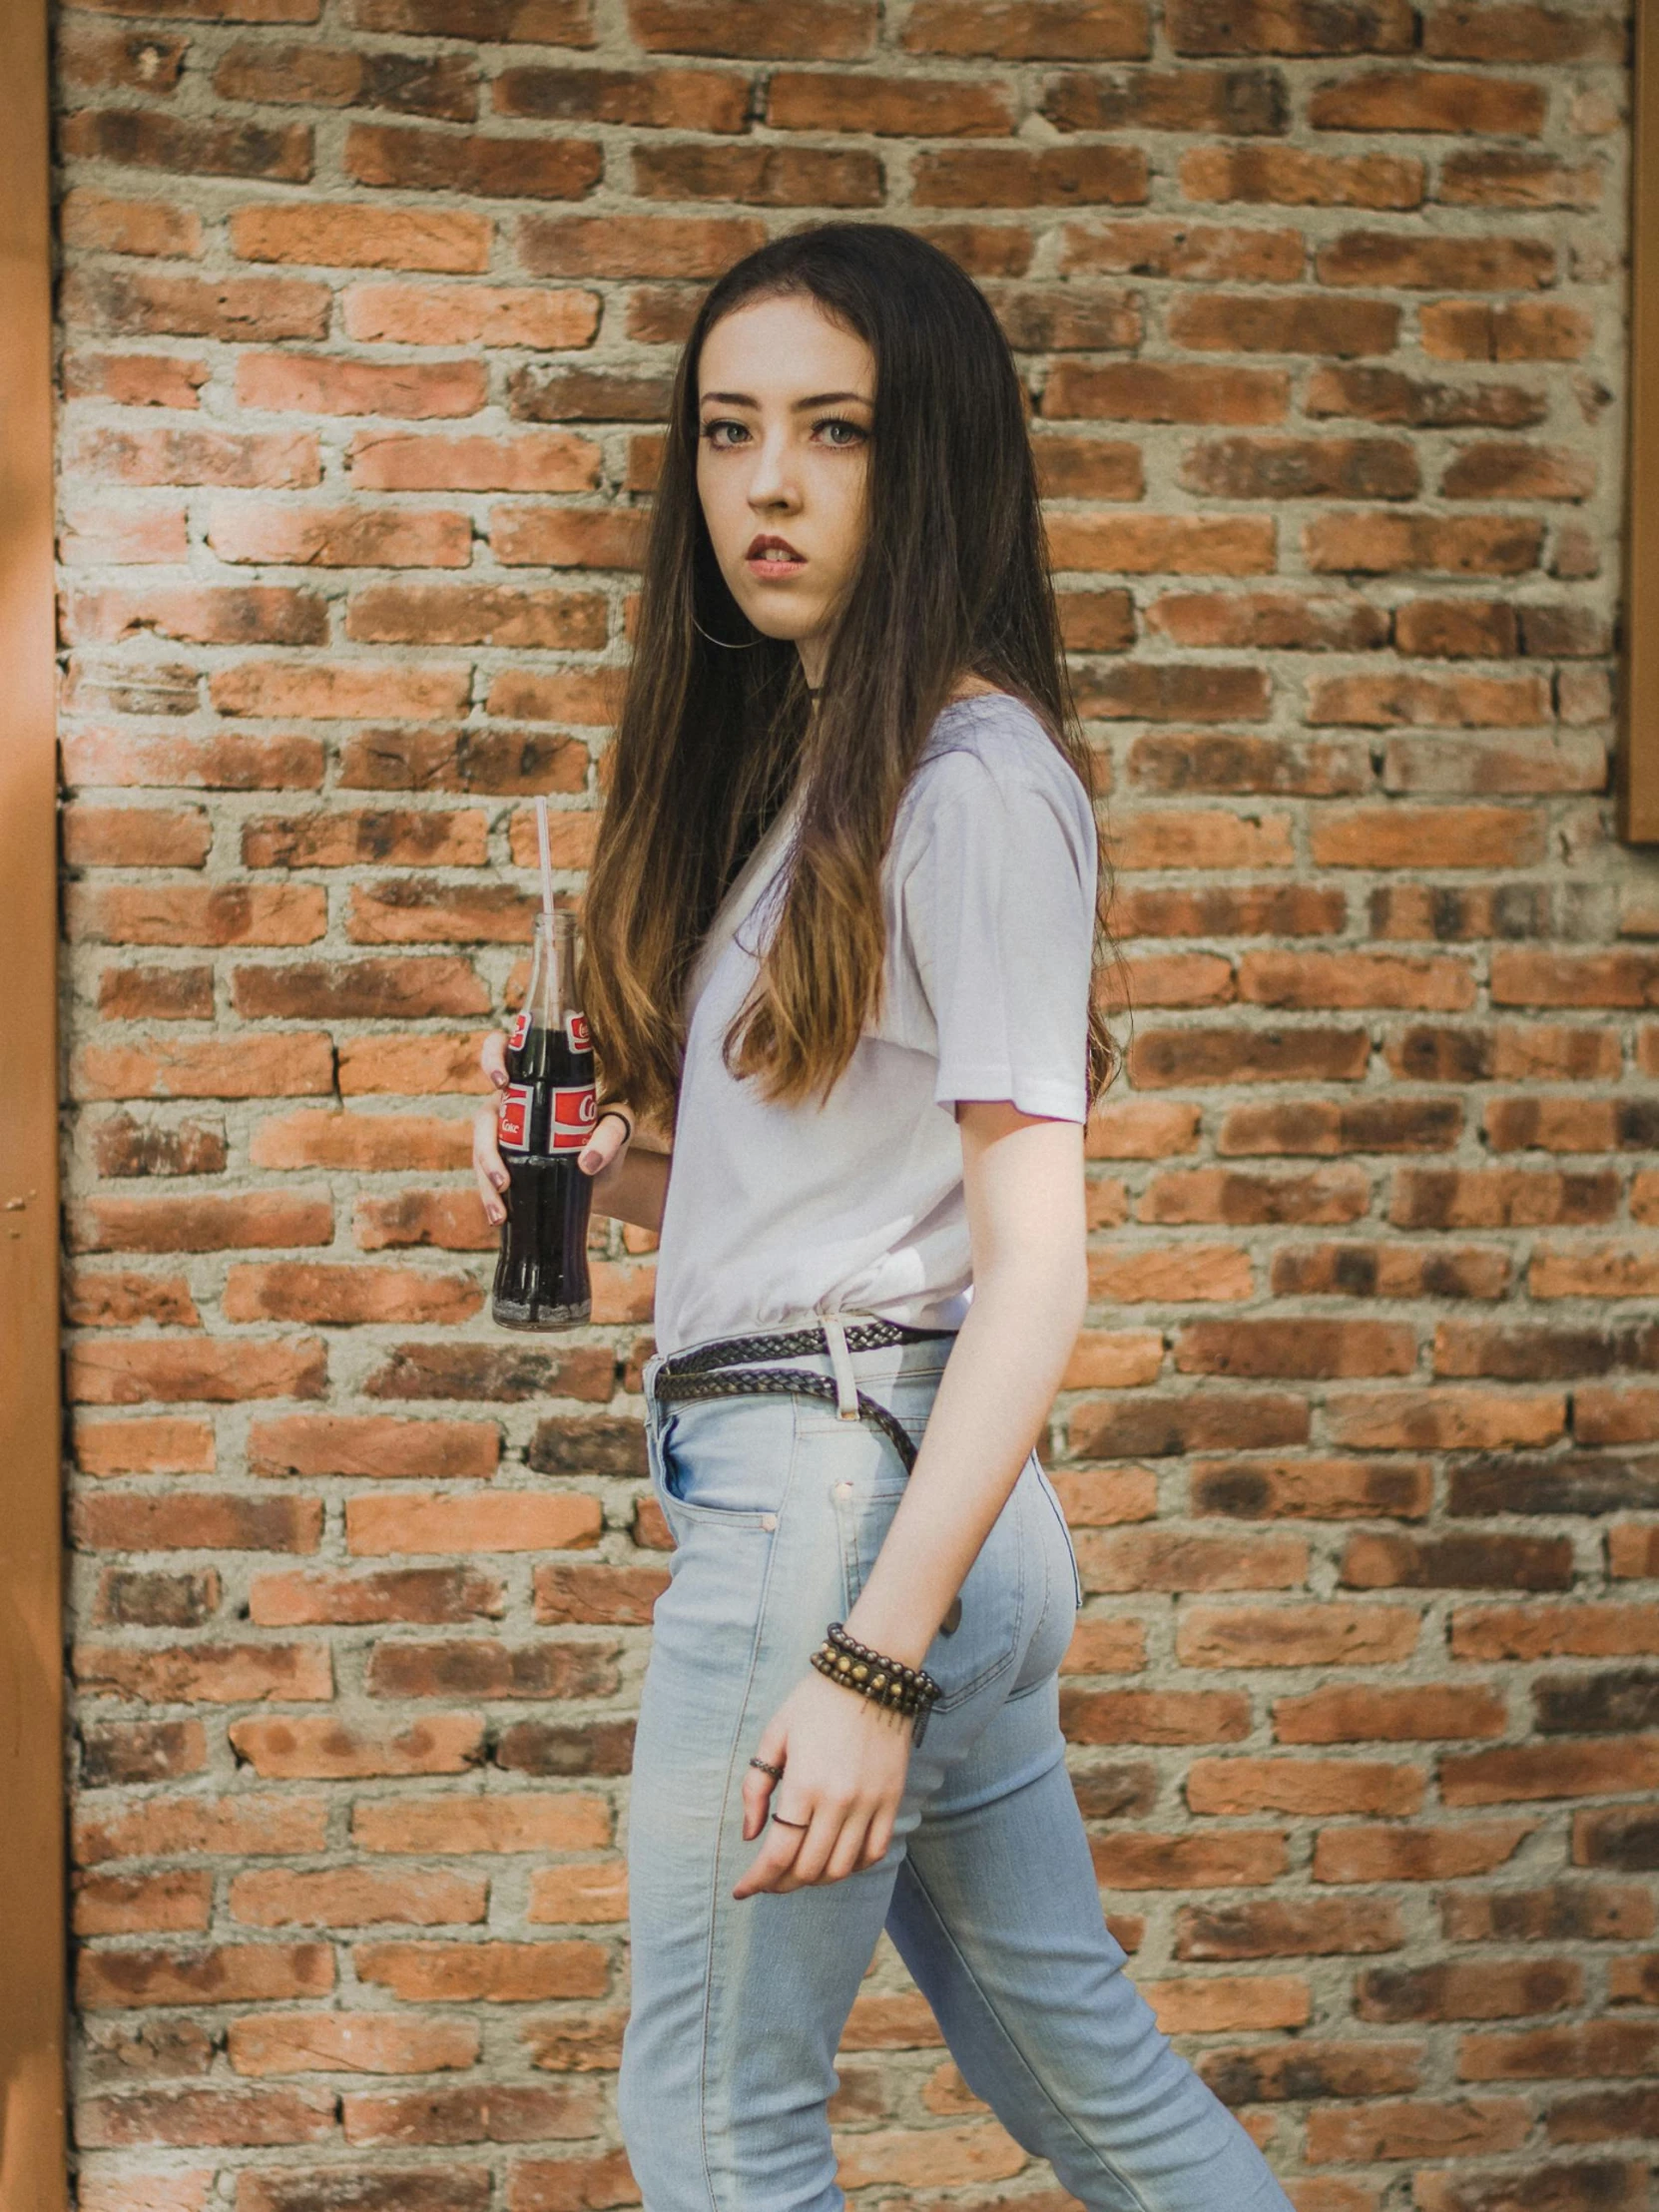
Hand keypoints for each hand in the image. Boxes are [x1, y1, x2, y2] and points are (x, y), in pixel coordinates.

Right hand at [470, 1031, 633, 1226]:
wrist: (604, 1178)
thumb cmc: (608, 1138)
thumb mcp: (619, 1127)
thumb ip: (612, 1132)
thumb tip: (587, 1160)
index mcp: (536, 1079)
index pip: (503, 1050)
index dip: (492, 1056)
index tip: (502, 1081)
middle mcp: (512, 1104)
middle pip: (482, 1116)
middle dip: (485, 1147)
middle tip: (502, 1177)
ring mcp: (503, 1136)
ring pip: (479, 1151)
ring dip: (485, 1180)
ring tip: (501, 1209)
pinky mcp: (502, 1164)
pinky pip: (485, 1177)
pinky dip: (489, 1198)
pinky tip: (499, 1216)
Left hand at [733, 1669, 911, 1898]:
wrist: (871, 1676)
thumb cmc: (815, 1702)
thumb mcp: (774, 1735)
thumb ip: (756, 1787)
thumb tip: (750, 1834)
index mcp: (804, 1784)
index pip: (779, 1853)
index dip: (757, 1880)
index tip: (742, 1890)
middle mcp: (839, 1801)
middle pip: (809, 1867)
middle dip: (781, 1883)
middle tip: (767, 1881)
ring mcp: (869, 1803)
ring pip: (842, 1868)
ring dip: (816, 1879)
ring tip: (798, 1873)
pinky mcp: (891, 1800)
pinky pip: (875, 1851)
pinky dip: (854, 1866)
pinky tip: (836, 1860)